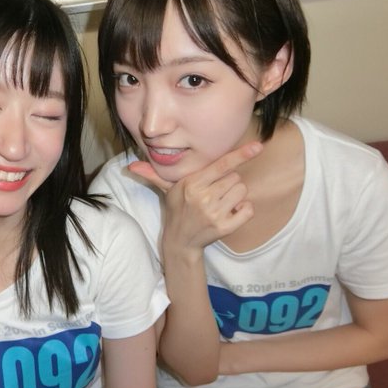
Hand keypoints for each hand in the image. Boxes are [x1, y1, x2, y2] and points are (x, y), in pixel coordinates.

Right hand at [128, 142, 261, 253]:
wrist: (180, 241)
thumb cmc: (177, 210)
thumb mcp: (167, 191)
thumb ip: (153, 175)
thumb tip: (130, 166)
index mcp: (192, 184)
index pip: (221, 165)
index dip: (241, 155)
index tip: (258, 146)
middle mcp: (203, 197)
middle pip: (235, 178)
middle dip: (228, 184)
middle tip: (214, 193)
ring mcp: (215, 213)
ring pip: (242, 192)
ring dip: (235, 197)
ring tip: (220, 204)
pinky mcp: (225, 227)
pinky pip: (248, 209)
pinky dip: (243, 210)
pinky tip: (230, 213)